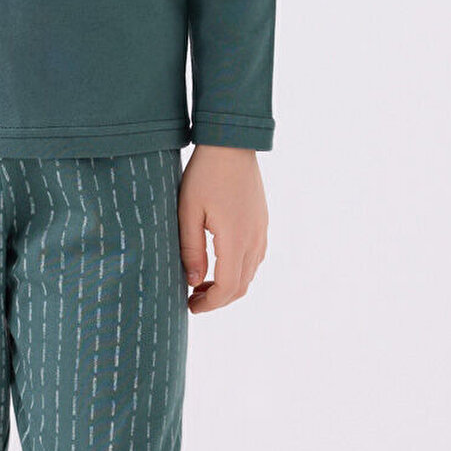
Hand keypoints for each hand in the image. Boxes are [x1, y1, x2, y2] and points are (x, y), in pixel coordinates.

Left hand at [178, 145, 267, 312]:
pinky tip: (217, 263)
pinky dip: (238, 270)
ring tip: (200, 283)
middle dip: (217, 299)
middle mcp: (254, 238)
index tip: (190, 306)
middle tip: (192, 299)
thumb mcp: (188, 212)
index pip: (229, 287)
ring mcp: (261, 231)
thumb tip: (194, 282)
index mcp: (235, 238)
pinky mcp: (262, 223)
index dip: (210, 304)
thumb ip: (191, 250)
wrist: (231, 145)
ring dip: (228, 285)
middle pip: (241, 286)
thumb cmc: (204, 175)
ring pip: (249, 274)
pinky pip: (254, 258)